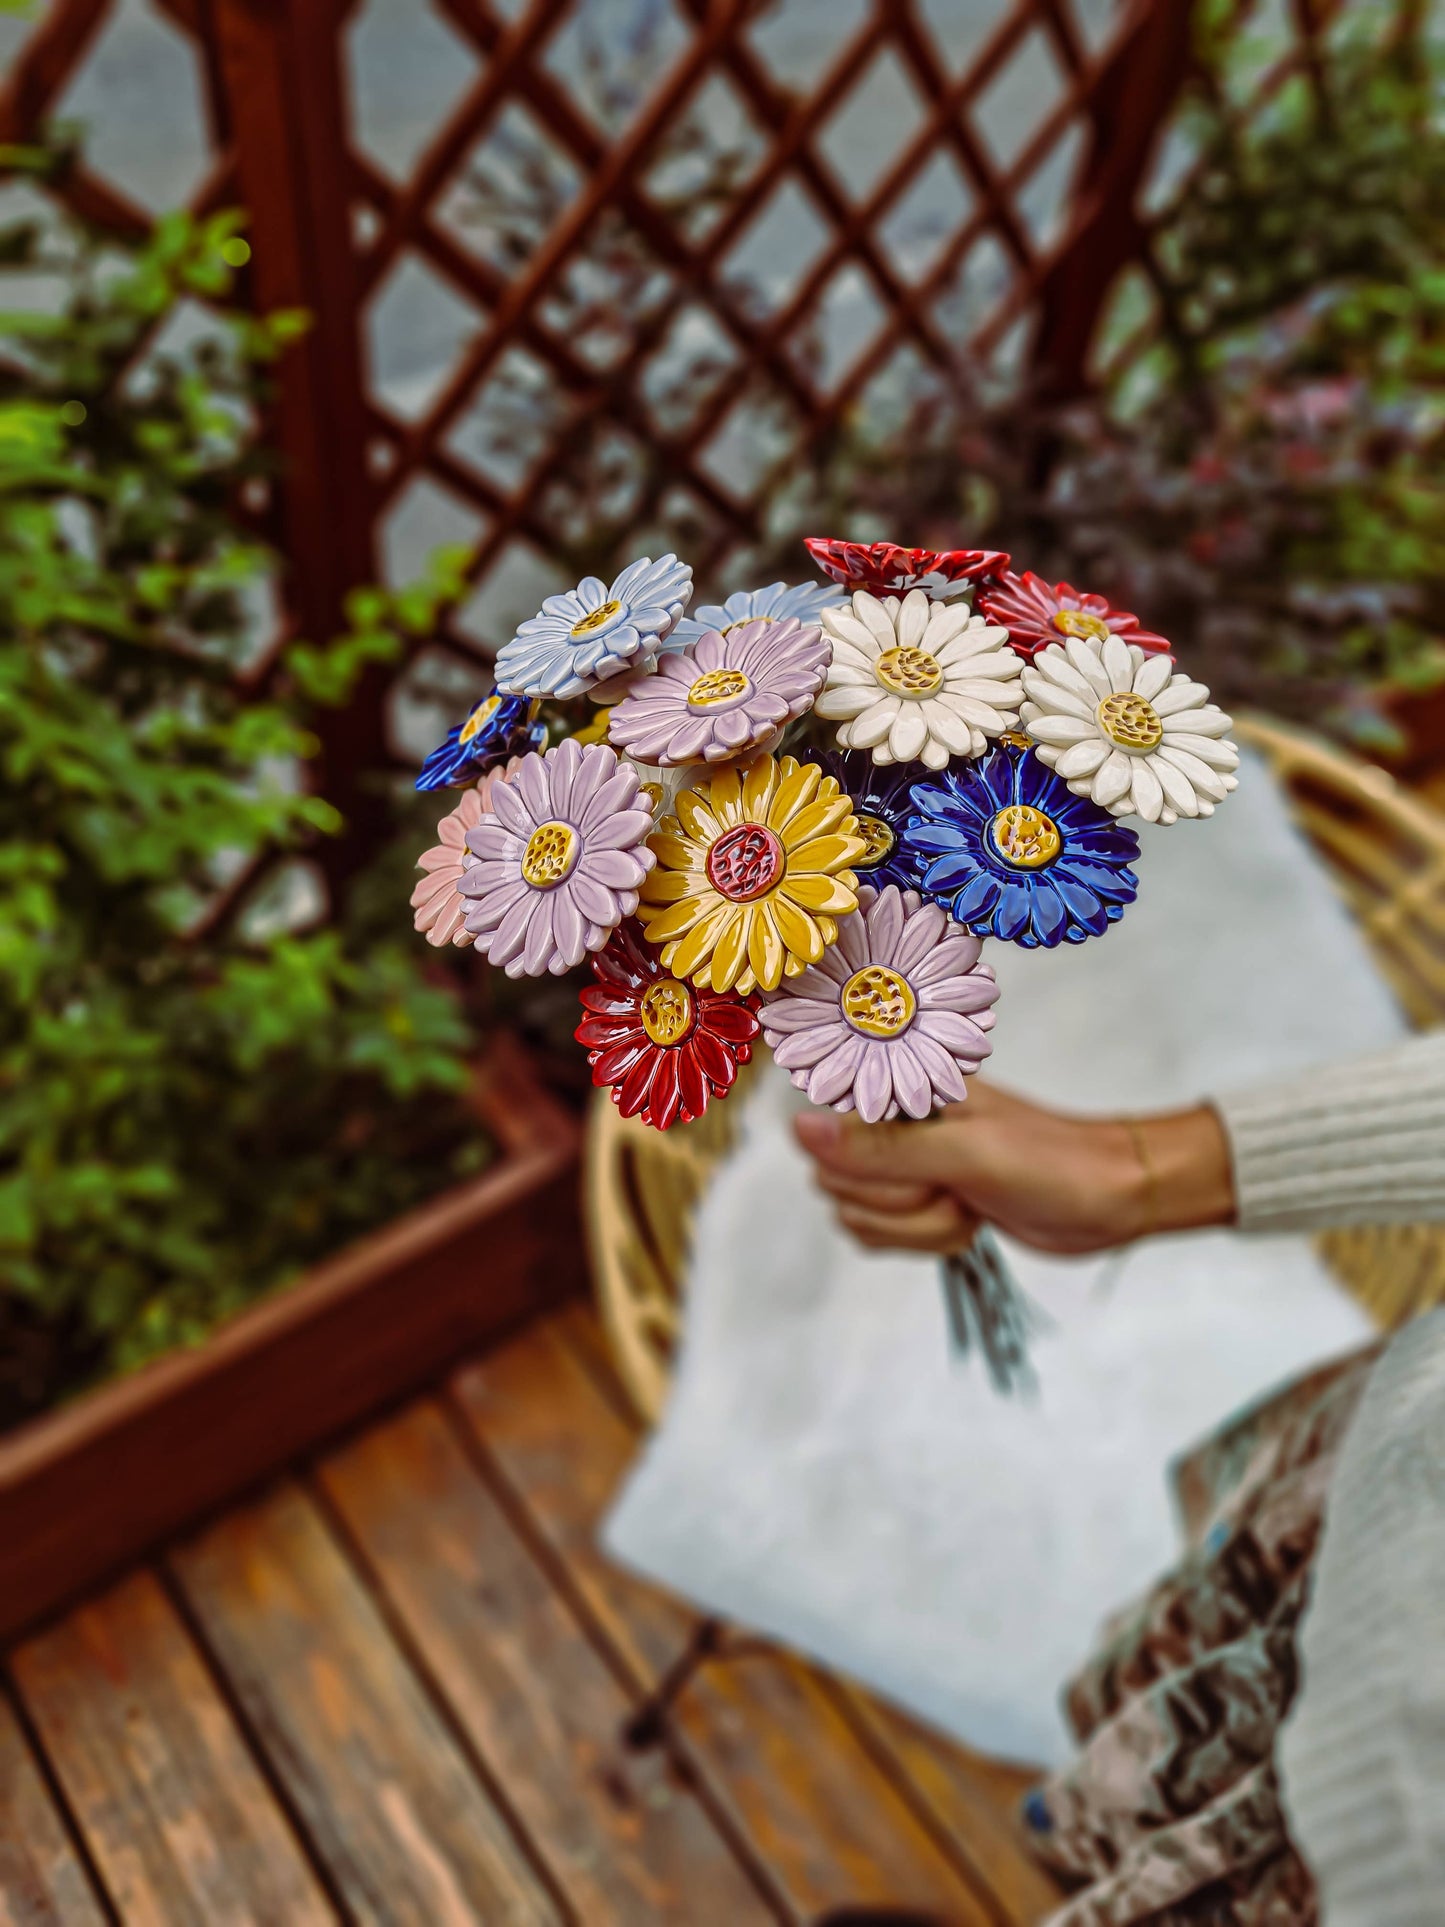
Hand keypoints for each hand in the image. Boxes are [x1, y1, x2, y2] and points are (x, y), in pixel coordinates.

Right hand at [792, 1082, 1234, 1258]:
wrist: (1113, 1197)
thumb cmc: (1053, 1163)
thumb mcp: (965, 1155)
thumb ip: (879, 1147)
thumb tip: (798, 1129)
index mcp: (902, 1091)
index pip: (830, 1139)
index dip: (873, 1171)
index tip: (927, 1171)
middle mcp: (896, 1125)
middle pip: (839, 1184)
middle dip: (901, 1205)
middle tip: (958, 1187)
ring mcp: (909, 1166)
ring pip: (859, 1218)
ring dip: (919, 1228)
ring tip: (969, 1204)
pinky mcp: (922, 1203)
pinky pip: (881, 1236)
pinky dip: (925, 1241)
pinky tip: (968, 1220)